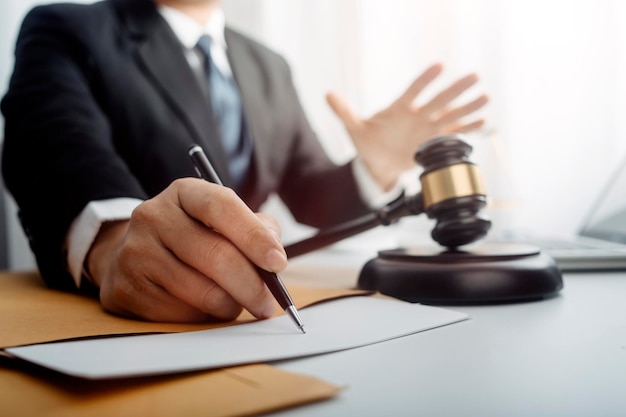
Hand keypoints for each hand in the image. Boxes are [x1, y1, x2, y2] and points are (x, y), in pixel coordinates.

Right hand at [86, 178, 286, 322]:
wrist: (137, 254)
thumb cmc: (194, 238)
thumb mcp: (224, 221)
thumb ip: (257, 230)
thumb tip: (274, 255)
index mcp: (184, 193)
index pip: (222, 207)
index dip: (254, 237)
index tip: (278, 263)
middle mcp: (154, 216)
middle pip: (215, 255)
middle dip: (251, 285)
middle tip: (268, 303)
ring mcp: (136, 251)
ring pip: (200, 290)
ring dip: (229, 305)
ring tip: (238, 305)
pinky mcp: (126, 287)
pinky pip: (179, 313)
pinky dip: (203, 318)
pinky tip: (206, 310)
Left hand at [327, 63, 488, 189]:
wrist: (376, 165)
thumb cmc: (367, 144)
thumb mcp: (354, 129)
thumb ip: (344, 112)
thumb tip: (328, 94)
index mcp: (400, 108)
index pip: (414, 89)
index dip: (425, 79)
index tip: (439, 66)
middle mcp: (418, 115)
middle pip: (439, 99)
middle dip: (456, 89)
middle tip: (473, 77)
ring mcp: (428, 127)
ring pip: (451, 114)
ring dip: (468, 107)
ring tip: (485, 97)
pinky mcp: (434, 141)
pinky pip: (454, 134)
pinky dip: (468, 129)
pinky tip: (483, 122)